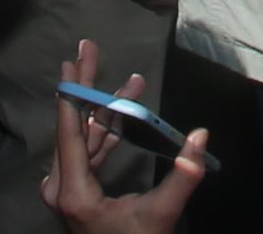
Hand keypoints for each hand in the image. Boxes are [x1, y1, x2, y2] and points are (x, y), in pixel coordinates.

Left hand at [44, 36, 207, 232]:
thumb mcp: (161, 215)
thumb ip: (182, 175)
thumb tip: (201, 135)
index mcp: (74, 191)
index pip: (70, 131)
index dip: (72, 92)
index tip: (72, 61)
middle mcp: (61, 188)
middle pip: (72, 128)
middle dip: (86, 88)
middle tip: (88, 48)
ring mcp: (66, 192)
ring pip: (82, 139)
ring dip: (105, 109)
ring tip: (133, 81)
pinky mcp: (76, 194)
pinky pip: (87, 154)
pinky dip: (105, 131)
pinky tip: (123, 113)